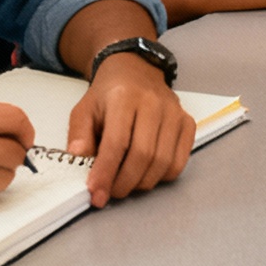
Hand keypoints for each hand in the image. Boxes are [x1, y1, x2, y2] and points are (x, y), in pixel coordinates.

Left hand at [69, 51, 195, 206]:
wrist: (135, 72)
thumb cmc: (108, 95)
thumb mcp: (83, 110)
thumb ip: (79, 135)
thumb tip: (78, 160)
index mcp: (124, 97)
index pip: (117, 142)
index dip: (106, 172)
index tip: (96, 193)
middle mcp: (154, 103)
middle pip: (143, 155)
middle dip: (124, 182)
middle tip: (110, 193)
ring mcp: (174, 113)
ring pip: (163, 162)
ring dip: (142, 183)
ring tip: (125, 184)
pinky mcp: (187, 123)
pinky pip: (179, 161)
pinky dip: (162, 176)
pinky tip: (146, 174)